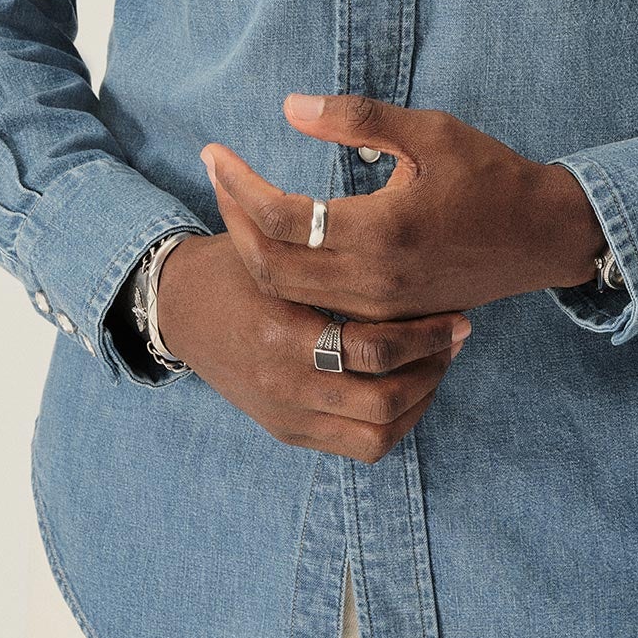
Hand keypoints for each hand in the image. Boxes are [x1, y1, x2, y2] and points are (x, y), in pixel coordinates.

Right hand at [152, 229, 471, 464]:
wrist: (178, 310)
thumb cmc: (234, 266)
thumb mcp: (272, 244)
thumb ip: (323, 242)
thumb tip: (395, 190)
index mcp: (282, 332)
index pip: (372, 348)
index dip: (426, 335)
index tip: (456, 313)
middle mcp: (283, 384)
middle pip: (384, 396)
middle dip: (432, 367)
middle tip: (459, 335)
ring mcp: (285, 414)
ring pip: (378, 431)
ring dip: (421, 399)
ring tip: (440, 362)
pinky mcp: (288, 431)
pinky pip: (360, 447)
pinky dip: (395, 423)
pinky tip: (411, 389)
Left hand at [199, 93, 605, 323]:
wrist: (543, 237)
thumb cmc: (490, 176)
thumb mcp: (430, 131)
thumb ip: (358, 118)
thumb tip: (289, 107)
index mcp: (380, 232)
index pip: (280, 217)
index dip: (237, 184)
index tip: (215, 152)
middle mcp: (373, 280)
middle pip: (270, 266)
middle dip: (231, 219)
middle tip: (215, 177)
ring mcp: (379, 308)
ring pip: (288, 295)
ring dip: (251, 251)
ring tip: (235, 204)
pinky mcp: (387, 319)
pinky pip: (316, 308)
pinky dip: (283, 277)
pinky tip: (275, 243)